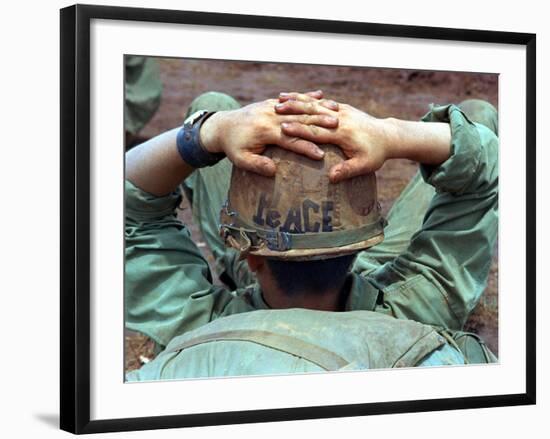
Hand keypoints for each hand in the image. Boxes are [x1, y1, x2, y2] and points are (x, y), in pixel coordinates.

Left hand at [199, 96, 338, 176]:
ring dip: (317, 109)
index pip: (290, 139)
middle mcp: (269, 116)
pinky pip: (292, 100)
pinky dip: (306, 98)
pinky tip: (321, 96)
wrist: (222, 126)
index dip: (305, 148)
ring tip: (335, 113)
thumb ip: (256, 165)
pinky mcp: (272, 103)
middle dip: (318, 124)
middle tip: (338, 128)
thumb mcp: (240, 160)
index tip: (321, 156)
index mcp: (264, 130)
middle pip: (298, 120)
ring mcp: (271, 107)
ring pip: (298, 107)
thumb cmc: (232, 146)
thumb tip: (273, 171)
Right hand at [276, 98, 392, 181]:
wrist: (389, 135)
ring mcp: (341, 110)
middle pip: (312, 113)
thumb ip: (347, 171)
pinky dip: (304, 98)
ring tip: (278, 100)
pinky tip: (291, 96)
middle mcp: (340, 118)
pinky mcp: (341, 108)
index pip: (316, 130)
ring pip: (314, 103)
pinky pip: (319, 101)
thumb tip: (331, 177)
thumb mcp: (365, 165)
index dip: (299, 130)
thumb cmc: (376, 154)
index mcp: (343, 132)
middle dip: (293, 111)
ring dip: (296, 101)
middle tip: (274, 110)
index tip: (283, 128)